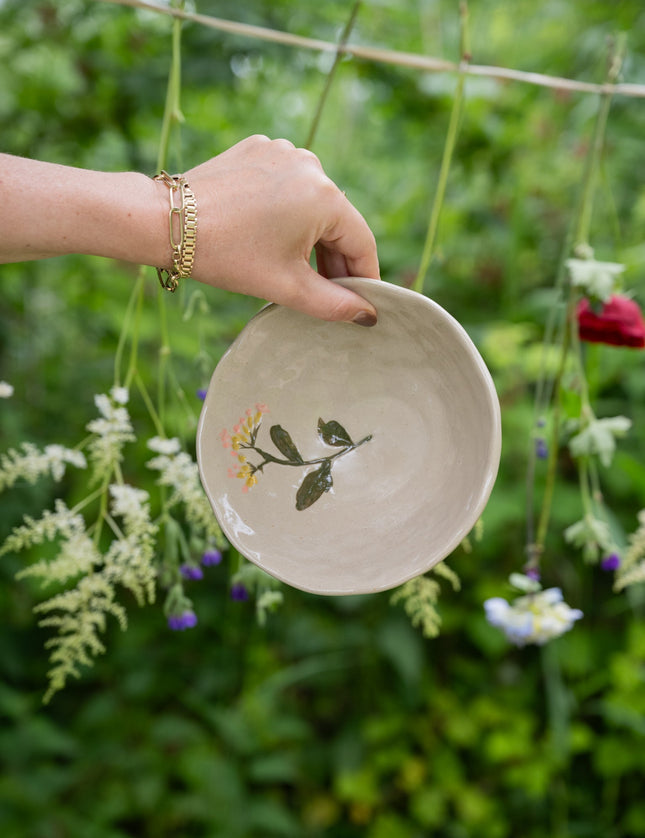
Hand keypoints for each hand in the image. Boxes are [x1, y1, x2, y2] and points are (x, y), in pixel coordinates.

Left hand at [177, 135, 379, 323]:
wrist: (167, 221)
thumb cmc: (227, 255)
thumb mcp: (286, 286)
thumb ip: (333, 304)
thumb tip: (367, 315)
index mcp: (324, 197)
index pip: (361, 242)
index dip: (364, 278)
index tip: (362, 303)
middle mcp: (310, 165)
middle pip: (338, 221)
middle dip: (334, 259)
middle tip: (326, 294)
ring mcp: (283, 152)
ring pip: (313, 203)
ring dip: (311, 235)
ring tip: (294, 267)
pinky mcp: (260, 149)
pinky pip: (287, 184)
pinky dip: (286, 210)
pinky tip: (267, 234)